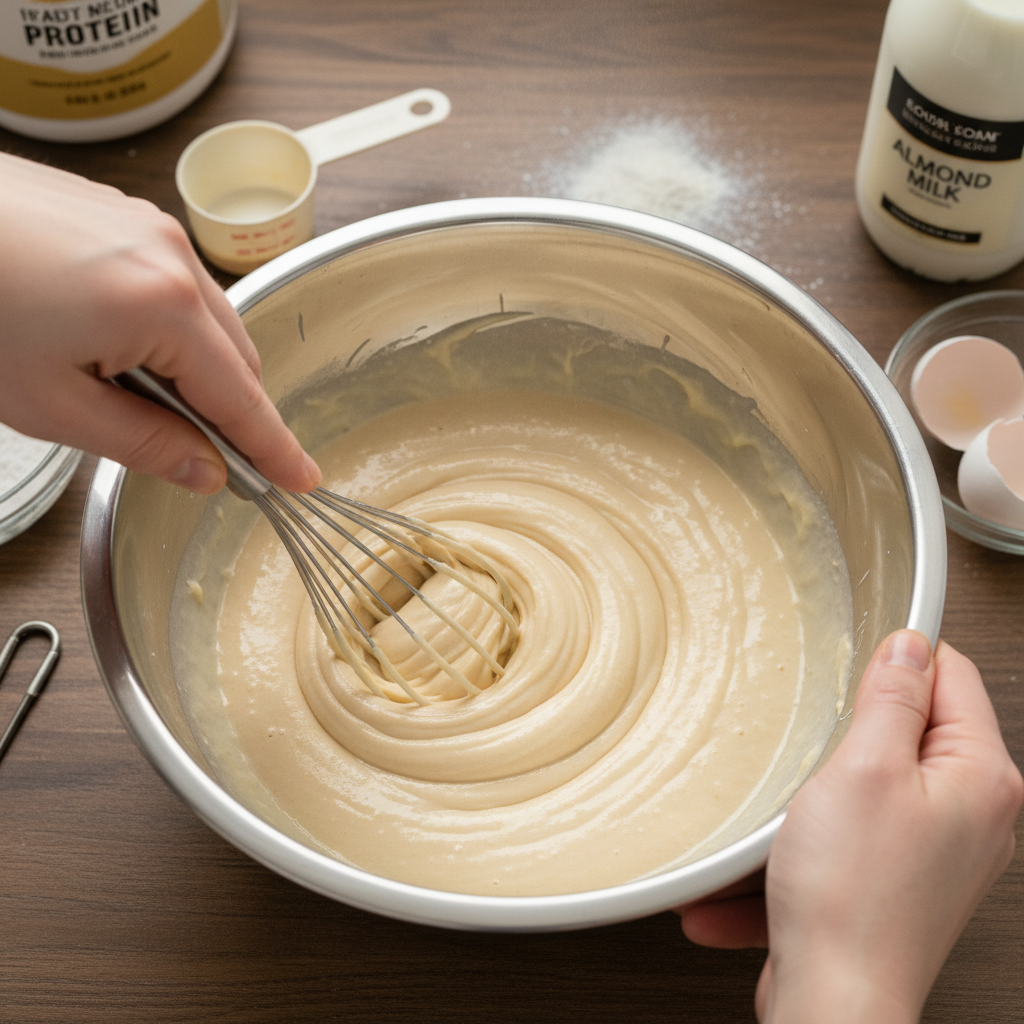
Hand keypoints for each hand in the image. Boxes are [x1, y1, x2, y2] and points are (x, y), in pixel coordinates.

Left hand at [0, 152, 319, 493]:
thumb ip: (142, 443)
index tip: (301, 478)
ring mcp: (148, 227)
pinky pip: (174, 285)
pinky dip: (165, 327)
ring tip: (123, 388)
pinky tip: (107, 341)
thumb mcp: (50, 402)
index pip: (241, 397)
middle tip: (196, 452)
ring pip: (207, 319)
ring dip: (190, 366)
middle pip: (235, 357)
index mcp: (162, 304)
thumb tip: (204, 470)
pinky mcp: (122, 216)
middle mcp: (171, 255)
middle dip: (226, 409)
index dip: (273, 447)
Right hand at [676, 631, 1022, 1023]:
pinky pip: (851, 837)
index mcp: (981, 778)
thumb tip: (909, 645)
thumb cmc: (850, 896)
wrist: (832, 1004)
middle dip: (847, 734)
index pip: (951, 676)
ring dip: (814, 796)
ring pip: (868, 784)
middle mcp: (973, 815)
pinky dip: (808, 844)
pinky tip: (770, 865)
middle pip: (908, 731)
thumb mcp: (863, 768)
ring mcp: (937, 853)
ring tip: (787, 819)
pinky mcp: (900, 883)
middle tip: (813, 746)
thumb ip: (892, 698)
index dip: (897, 661)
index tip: (851, 665)